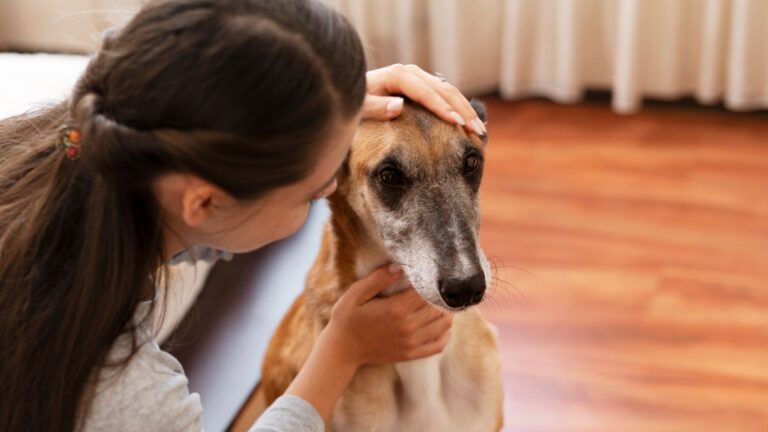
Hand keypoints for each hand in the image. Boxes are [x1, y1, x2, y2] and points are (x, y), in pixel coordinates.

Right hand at [322, 264, 452, 366]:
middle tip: (438, 287)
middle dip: (441, 296)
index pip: (427, 291)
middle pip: (438, 307)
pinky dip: (445, 334)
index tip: (431, 274)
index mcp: (396, 309)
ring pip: (443, 325)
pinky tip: (440, 325)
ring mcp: (411, 343)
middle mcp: (407, 326)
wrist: (342, 351)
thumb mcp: (355, 294)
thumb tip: (400, 267)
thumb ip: (378, 279)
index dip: (432, 281)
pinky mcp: (411, 354)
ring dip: (446, 312)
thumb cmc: (346, 319)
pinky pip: (438, 345)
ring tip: (440, 303)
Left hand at [362, 64, 485, 135]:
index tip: (456, 123)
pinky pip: (446, 96)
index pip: (425, 92)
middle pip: (443, 90)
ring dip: (466, 111)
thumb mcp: (359, 108)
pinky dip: (461, 108)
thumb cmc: (355, 104)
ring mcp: (419, 78)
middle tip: (476, 131)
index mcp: (398, 75)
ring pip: (449, 92)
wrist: (353, 94)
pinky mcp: (423, 86)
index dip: (442, 108)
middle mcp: (411, 73)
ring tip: (479, 130)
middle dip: (462, 111)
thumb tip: (399, 106)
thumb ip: (376, 107)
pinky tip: (472, 122)